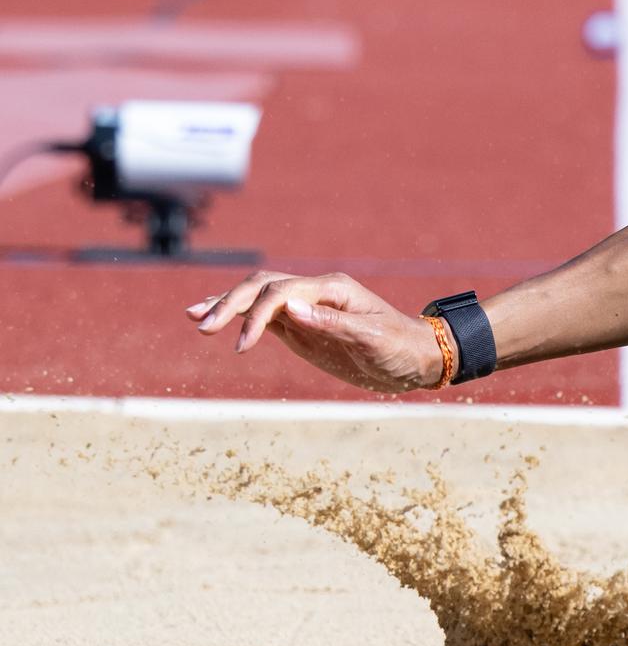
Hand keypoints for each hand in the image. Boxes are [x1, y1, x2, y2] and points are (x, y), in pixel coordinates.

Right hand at [188, 272, 444, 393]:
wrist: (414, 360)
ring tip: (194, 317)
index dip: (257, 314)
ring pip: (258, 296)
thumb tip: (291, 309)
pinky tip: (214, 321)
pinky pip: (264, 316)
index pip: (282, 292)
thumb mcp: (372, 338)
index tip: (243, 345)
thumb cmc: (399, 347)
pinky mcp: (301, 327)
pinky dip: (239, 317)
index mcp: (332, 289)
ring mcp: (305, 308)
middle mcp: (315, 292)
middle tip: (203, 326)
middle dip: (230, 303)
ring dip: (226, 304)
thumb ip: (333, 323)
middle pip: (262, 286)